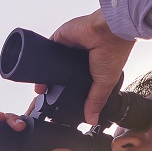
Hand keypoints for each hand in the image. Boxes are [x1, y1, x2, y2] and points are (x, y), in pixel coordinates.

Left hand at [34, 9, 134, 123]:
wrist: (109, 31)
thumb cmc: (114, 51)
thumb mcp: (105, 82)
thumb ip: (95, 100)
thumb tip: (92, 119)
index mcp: (89, 69)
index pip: (73, 85)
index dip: (65, 95)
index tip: (55, 109)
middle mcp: (77, 59)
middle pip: (59, 75)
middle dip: (51, 87)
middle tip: (43, 101)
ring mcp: (67, 49)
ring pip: (50, 64)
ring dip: (44, 76)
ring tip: (39, 91)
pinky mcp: (59, 38)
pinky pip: (46, 50)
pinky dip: (40, 60)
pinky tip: (38, 72)